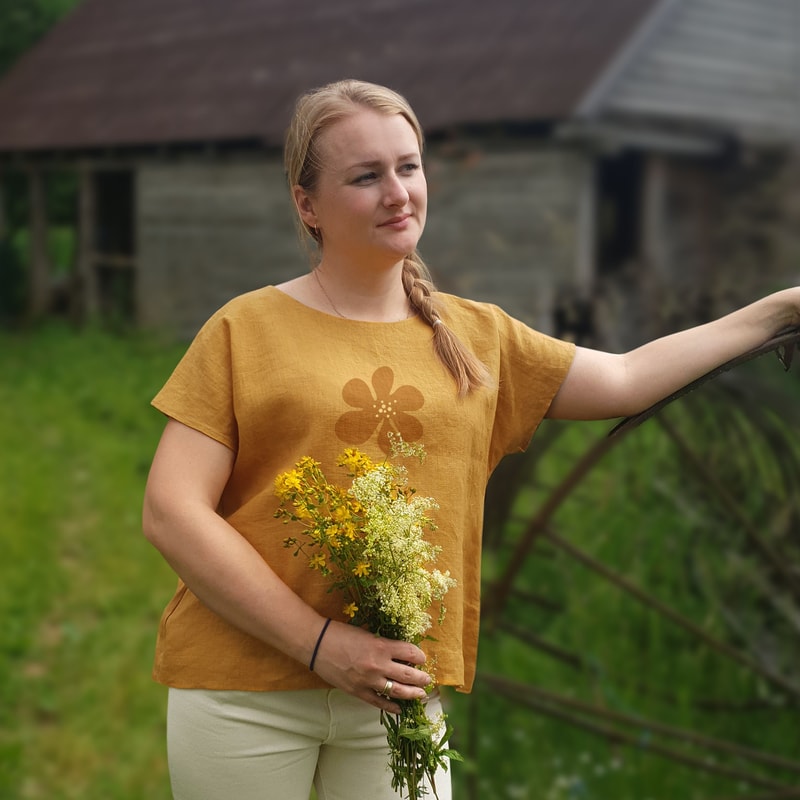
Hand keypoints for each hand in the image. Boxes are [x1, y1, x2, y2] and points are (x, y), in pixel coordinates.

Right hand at [311, 620, 430, 712]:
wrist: (317, 644)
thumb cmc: (342, 634)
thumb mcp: (368, 634)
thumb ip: (384, 644)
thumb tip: (400, 653)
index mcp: (381, 646)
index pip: (410, 653)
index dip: (420, 656)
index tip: (422, 659)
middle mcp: (378, 665)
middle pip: (408, 675)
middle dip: (422, 678)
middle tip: (428, 680)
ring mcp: (368, 681)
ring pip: (397, 692)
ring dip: (412, 694)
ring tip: (421, 694)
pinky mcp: (358, 692)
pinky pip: (378, 702)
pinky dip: (391, 707)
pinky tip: (400, 709)